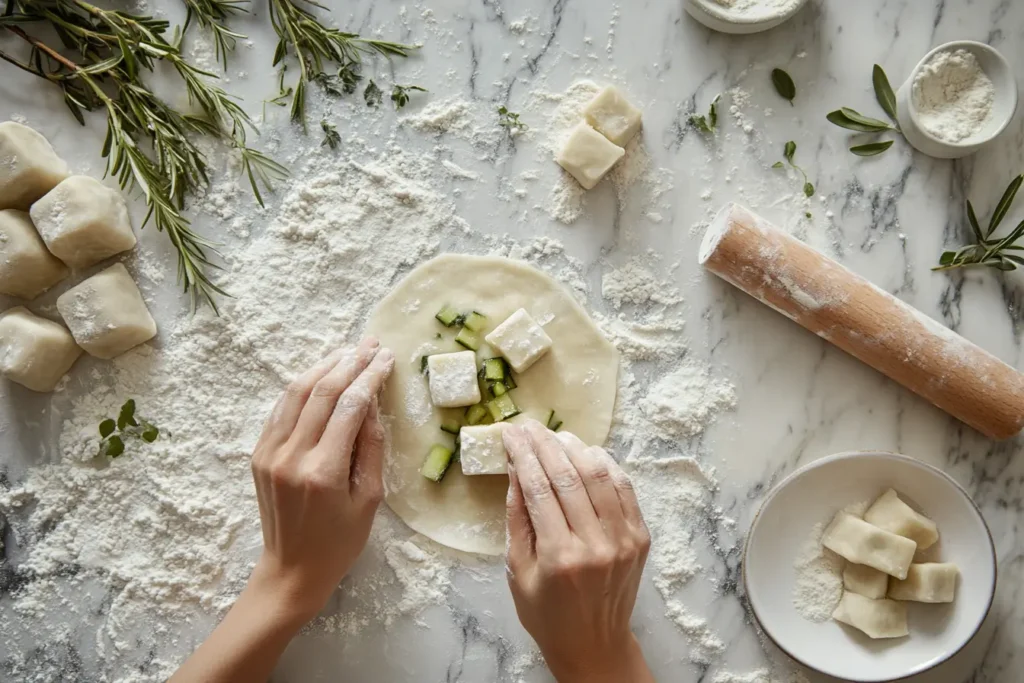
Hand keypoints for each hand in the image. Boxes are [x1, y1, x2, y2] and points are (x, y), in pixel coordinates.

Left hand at [250, 337, 394, 621]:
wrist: (292, 570)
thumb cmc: (340, 541)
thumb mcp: (370, 498)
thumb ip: (371, 447)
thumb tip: (373, 401)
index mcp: (323, 471)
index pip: (349, 407)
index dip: (370, 376)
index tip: (386, 358)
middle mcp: (290, 457)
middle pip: (321, 392)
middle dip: (349, 363)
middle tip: (371, 344)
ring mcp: (269, 454)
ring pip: (296, 393)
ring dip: (323, 366)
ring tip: (348, 351)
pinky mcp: (258, 454)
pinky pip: (281, 409)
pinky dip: (302, 387)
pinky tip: (321, 375)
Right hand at [503, 420, 652, 682]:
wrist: (594, 645)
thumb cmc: (547, 614)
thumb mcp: (517, 571)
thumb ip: (517, 518)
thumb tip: (515, 469)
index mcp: (560, 557)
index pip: (539, 488)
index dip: (523, 454)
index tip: (511, 433)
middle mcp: (596, 545)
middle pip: (569, 476)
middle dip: (545, 444)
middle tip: (529, 426)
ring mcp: (623, 540)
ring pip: (600, 475)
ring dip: (576, 448)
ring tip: (556, 436)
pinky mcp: (640, 538)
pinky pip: (624, 488)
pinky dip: (606, 465)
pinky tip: (587, 454)